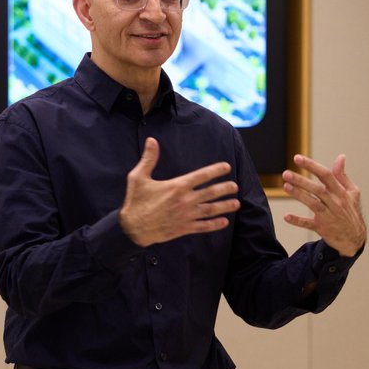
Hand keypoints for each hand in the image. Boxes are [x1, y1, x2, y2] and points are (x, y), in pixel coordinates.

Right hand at [118, 138, 240, 247]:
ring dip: (225, 206)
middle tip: (235, 186)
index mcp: (177, 186)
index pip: (202, 175)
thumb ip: (149, 159)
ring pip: (211, 209)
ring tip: (236, 203)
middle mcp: (185, 200)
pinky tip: (224, 222)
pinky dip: (215, 224)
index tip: (226, 167)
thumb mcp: (138, 177)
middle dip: (225, 189)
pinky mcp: (184, 228)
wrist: (132, 228)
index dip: (216, 170)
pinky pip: (203, 226)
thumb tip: (152, 141)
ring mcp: (186, 215)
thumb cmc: (135, 201)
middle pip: (211, 193)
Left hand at [282, 154, 365, 256]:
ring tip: (286, 186)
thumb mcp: (353, 192)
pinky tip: (286, 216)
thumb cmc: (352, 212)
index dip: (312, 166)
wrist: (355, 238)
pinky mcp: (322, 228)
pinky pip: (309, 224)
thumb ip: (343, 175)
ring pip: (313, 204)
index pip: (326, 175)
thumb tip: (341, 157)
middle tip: (286, 173)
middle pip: (318, 189)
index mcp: (341, 192)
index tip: (297, 158)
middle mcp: (335, 203)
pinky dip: (298, 221)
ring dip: (299, 195)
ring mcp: (328, 216)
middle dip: (302, 181)